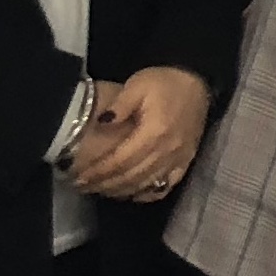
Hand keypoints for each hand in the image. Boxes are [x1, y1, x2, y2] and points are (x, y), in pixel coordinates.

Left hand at [68, 66, 211, 201]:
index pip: (120, 160)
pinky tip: (133, 194)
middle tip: (83, 186)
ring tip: (101, 191)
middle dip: (104, 184)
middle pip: (131, 176)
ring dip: (122, 191)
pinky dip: (148, 194)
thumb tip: (101, 123)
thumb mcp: (137, 84)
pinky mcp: (187, 160)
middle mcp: (167, 150)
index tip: (78, 177)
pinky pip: (166, 185)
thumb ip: (119, 105)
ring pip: (146, 184)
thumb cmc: (164, 82)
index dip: (98, 172)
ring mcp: (179, 158)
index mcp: (154, 132)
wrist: (197, 81)